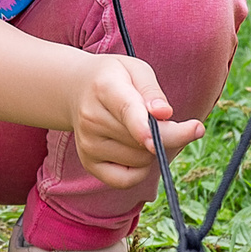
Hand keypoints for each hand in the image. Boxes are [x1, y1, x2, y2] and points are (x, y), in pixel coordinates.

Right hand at [69, 56, 203, 188]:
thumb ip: (153, 91)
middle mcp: (92, 118)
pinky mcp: (89, 164)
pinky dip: (140, 171)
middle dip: (169, 134)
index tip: (173, 135)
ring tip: (141, 130)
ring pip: (141, 161)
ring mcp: (88, 144)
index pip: (128, 111)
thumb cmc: (116, 79)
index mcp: (106, 88)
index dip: (147, 128)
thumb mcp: (137, 70)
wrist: (77, 90)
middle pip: (144, 142)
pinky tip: (136, 151)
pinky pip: (126, 181)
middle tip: (166, 121)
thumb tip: (164, 114)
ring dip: (152, 150)